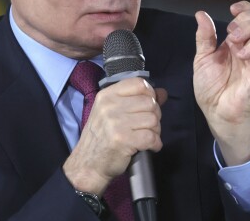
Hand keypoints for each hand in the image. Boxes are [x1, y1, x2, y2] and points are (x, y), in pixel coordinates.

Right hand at [63, 78, 167, 194]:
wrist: (88, 165)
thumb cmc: (102, 138)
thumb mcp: (113, 113)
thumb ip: (138, 100)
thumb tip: (162, 92)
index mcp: (107, 95)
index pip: (139, 83)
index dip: (150, 94)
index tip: (148, 106)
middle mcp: (110, 106)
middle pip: (149, 102)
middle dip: (155, 116)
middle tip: (147, 126)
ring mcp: (116, 123)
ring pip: (153, 119)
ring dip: (155, 131)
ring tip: (146, 137)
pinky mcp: (123, 140)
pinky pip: (151, 137)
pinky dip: (155, 143)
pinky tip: (149, 146)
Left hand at [194, 1, 249, 165]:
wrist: (217, 111)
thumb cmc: (211, 89)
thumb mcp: (203, 58)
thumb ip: (204, 36)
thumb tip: (201, 14)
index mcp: (237, 41)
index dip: (245, 6)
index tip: (231, 10)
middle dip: (246, 17)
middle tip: (231, 32)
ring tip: (235, 41)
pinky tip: (241, 54)